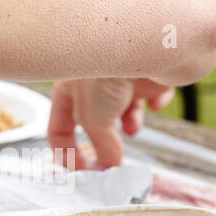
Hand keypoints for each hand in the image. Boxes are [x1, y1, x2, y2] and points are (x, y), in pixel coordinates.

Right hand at [47, 78, 175, 168]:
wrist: (146, 42)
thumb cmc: (107, 70)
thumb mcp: (94, 118)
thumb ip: (103, 147)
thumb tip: (111, 165)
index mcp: (68, 91)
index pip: (59, 130)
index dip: (68, 154)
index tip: (85, 173)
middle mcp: (92, 83)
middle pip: (94, 121)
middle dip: (104, 140)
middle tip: (114, 162)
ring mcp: (121, 75)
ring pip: (124, 108)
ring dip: (130, 122)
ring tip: (133, 127)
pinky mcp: (149, 72)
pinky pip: (153, 94)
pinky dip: (155, 102)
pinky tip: (156, 102)